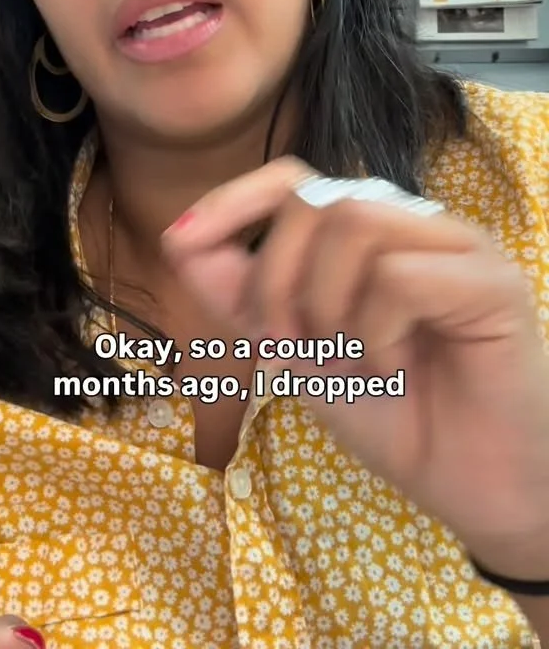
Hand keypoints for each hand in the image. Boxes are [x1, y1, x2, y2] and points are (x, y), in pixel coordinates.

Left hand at [163, 157, 548, 579]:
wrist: (473, 490)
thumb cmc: (397, 417)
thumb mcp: (297, 353)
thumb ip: (242, 297)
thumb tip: (178, 238)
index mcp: (372, 234)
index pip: (294, 179)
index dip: (234, 200)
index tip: (180, 240)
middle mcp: (415, 225)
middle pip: (314, 199)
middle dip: (274, 279)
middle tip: (288, 349)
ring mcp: (459, 245)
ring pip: (355, 222)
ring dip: (324, 303)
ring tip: (346, 360)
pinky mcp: (492, 280)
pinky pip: (399, 275)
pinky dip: (374, 333)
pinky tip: (394, 370)